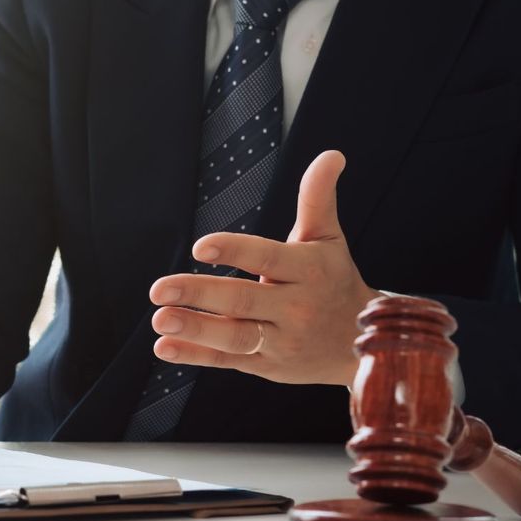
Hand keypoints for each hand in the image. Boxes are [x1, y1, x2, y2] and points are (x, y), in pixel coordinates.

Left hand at [148, 150, 378, 385]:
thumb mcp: (328, 238)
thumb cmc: (334, 279)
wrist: (361, 343)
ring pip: (235, 338)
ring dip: (195, 330)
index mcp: (307, 271)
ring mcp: (280, 342)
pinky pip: (227, 361)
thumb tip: (331, 154)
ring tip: (160, 320)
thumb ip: (318, 197)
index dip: (235, 251)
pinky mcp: (266, 366)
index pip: (267, 259)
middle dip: (200, 295)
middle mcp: (294, 309)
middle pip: (243, 302)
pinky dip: (195, 356)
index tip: (200, 246)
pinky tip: (163, 348)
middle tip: (159, 288)